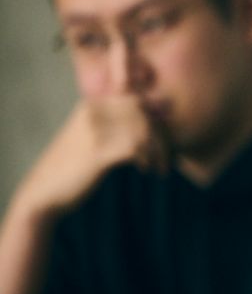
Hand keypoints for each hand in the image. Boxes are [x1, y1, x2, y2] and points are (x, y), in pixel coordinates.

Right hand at [11, 95, 168, 221]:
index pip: (136, 100)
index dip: (155, 119)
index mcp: (93, 105)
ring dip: (158, 150)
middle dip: (160, 134)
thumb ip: (121, 122)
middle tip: (164, 155)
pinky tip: (146, 169)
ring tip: (159, 166)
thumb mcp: (95, 136)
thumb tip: (165, 108)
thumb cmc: (75, 166)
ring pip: (143, 129)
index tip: (160, 140)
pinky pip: (137, 147)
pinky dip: (148, 159)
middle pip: (143, 112)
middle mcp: (93, 112)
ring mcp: (95, 131)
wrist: (43, 193)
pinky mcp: (98, 153)